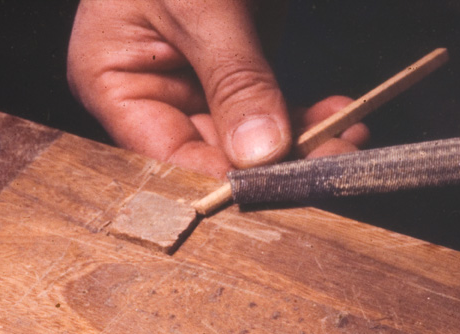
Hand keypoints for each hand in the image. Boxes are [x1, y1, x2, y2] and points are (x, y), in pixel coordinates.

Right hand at [67, 1, 365, 178]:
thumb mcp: (200, 5)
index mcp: (112, 78)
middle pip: (210, 153)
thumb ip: (234, 78)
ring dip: (299, 145)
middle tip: (329, 166)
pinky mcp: (235, 69)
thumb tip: (260, 153)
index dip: (218, 179)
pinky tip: (339, 117)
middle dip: (272, 164)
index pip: (164, 155)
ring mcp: (195, 81)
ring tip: (347, 141)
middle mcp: (150, 90)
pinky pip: (268, 110)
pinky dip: (304, 117)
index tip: (273, 188)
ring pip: (247, 139)